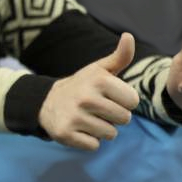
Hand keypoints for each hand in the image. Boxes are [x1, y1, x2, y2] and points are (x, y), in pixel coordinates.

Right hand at [38, 33, 141, 150]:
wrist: (47, 102)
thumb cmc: (83, 86)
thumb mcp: (100, 70)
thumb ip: (120, 56)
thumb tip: (129, 36)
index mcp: (99, 80)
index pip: (133, 101)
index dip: (124, 101)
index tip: (109, 97)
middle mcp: (86, 98)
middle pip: (124, 119)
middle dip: (114, 116)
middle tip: (98, 109)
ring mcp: (75, 117)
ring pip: (110, 134)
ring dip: (102, 129)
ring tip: (88, 118)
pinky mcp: (65, 134)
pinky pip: (94, 145)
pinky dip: (89, 141)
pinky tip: (79, 129)